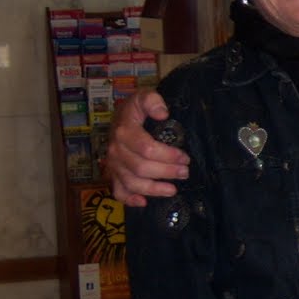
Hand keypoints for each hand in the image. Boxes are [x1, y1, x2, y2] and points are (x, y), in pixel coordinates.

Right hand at [104, 90, 188, 204]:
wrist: (120, 117)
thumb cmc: (136, 109)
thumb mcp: (143, 96)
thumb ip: (152, 101)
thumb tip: (163, 114)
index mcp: (124, 131)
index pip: (146, 149)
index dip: (167, 156)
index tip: (185, 158)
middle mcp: (116, 150)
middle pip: (141, 168)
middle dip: (166, 172)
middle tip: (185, 172)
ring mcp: (114, 165)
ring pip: (131, 183)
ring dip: (153, 189)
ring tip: (173, 190)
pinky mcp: (114, 174)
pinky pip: (118, 192)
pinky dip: (130, 200)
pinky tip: (145, 202)